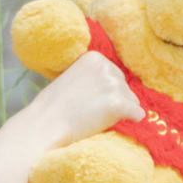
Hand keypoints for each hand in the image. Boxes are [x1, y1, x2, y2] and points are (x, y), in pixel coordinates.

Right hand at [6, 50, 140, 147]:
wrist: (44, 125)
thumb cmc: (52, 107)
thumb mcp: (71, 78)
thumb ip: (92, 77)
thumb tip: (110, 87)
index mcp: (95, 57)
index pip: (115, 75)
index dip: (103, 92)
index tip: (86, 100)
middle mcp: (107, 67)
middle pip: (126, 87)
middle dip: (114, 101)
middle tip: (89, 112)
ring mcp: (114, 85)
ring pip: (133, 102)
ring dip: (119, 113)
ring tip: (93, 118)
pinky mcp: (119, 104)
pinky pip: (138, 115)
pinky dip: (130, 122)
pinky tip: (108, 124)